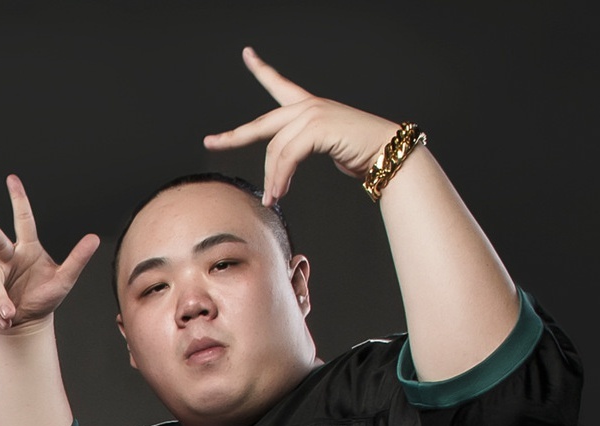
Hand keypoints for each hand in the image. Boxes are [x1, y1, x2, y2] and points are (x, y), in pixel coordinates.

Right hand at [0, 174, 100, 330]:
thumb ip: (77, 259)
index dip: (18, 199)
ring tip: (9, 313)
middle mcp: (8, 257)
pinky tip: (5, 318)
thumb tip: (94, 239)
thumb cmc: (45, 297)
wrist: (27, 321)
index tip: (11, 179)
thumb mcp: (65, 280)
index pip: (23, 220)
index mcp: (28, 248)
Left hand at [203, 46, 401, 204]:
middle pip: (262, 125)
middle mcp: (309, 106)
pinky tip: (280, 192)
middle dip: (234, 136)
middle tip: (211, 142)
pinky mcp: (318, 128)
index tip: (247, 54)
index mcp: (309, 106)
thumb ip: (299, 150)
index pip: (280, 84)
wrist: (388, 153)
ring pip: (275, 149)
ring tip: (272, 198)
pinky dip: (281, 177)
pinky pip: (288, 157)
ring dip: (271, 178)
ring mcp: (313, 114)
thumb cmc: (361, 152)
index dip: (261, 69)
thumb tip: (279, 171)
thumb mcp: (323, 148)